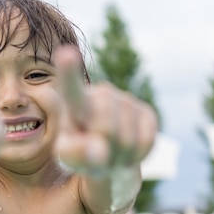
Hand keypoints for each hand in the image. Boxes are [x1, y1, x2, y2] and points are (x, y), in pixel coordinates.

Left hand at [55, 46, 156, 177]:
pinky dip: (136, 156)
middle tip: (99, 157)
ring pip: (127, 139)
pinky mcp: (146, 113)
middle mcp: (101, 95)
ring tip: (112, 156)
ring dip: (120, 158)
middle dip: (105, 150)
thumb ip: (76, 156)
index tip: (66, 53)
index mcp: (74, 104)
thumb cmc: (82, 157)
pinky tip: (128, 153)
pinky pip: (146, 141)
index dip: (70, 72)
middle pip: (106, 127)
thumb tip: (99, 149)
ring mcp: (125, 101)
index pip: (71, 88)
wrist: (109, 161)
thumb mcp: (70, 160)